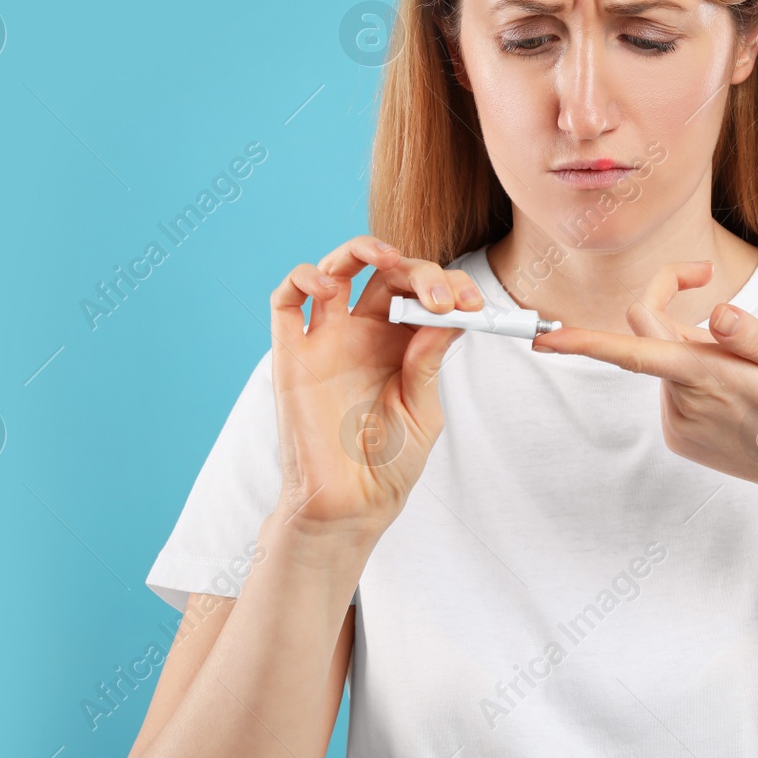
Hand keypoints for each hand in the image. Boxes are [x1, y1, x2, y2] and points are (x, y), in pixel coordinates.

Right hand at [268, 234, 483, 545]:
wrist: (350, 508)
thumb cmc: (389, 465)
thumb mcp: (422, 410)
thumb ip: (428, 361)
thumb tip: (450, 313)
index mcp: (400, 343)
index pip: (422, 292)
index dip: (448, 286)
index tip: (472, 304)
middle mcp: (363, 333)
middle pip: (385, 274)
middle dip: (418, 271)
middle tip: (441, 296)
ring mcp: (326, 341)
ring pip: (334, 270)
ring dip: (360, 250)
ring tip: (387, 258)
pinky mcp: (291, 356)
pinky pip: (285, 303)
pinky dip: (302, 279)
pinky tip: (329, 286)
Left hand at [529, 259, 757, 492]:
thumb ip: (755, 338)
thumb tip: (716, 313)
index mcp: (708, 377)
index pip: (633, 350)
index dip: (584, 341)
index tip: (543, 336)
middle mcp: (683, 399)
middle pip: (649, 334)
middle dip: (669, 302)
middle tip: (704, 272)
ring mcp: (678, 421)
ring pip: (667, 359)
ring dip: (695, 349)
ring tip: (748, 372)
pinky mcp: (679, 435)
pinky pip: (675, 385)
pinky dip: (698, 377)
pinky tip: (738, 397)